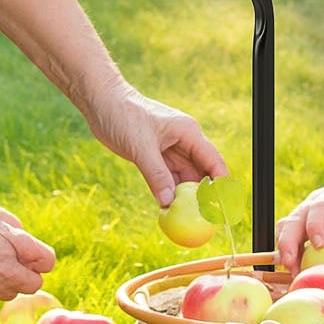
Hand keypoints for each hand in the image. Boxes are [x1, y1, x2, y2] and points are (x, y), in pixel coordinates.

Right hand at [0, 199, 55, 308]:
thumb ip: (23, 237)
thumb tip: (31, 250)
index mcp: (16, 265)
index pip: (47, 264)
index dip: (38, 253)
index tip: (25, 246)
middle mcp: (5, 285)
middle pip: (29, 282)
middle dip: (23, 269)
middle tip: (4, 250)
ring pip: (8, 289)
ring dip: (5, 277)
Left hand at [86, 83, 227, 207]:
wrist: (101, 103)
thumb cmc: (123, 116)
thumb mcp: (140, 147)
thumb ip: (156, 175)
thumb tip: (169, 202)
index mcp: (188, 132)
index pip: (213, 161)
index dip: (221, 184)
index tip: (222, 206)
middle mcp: (184, 141)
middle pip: (202, 172)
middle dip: (204, 195)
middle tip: (205, 220)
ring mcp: (171, 149)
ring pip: (185, 178)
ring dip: (186, 197)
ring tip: (187, 219)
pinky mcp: (156, 156)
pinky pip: (168, 179)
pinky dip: (170, 193)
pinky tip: (169, 209)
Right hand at [276, 174, 323, 272]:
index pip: (320, 207)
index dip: (316, 225)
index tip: (319, 245)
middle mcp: (315, 200)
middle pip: (294, 218)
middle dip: (289, 241)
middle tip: (291, 263)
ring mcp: (306, 210)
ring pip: (286, 227)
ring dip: (285, 248)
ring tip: (291, 271)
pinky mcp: (303, 221)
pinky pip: (289, 234)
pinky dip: (288, 250)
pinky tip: (294, 268)